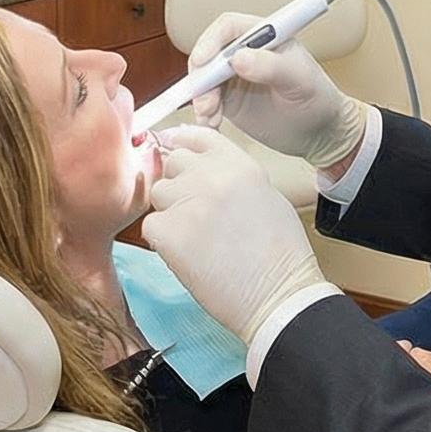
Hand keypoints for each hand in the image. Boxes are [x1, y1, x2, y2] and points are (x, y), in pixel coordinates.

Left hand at [141, 124, 330, 346]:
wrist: (278, 294)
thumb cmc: (280, 254)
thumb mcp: (266, 196)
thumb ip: (233, 177)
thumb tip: (204, 171)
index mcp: (239, 164)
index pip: (198, 137)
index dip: (185, 145)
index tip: (177, 151)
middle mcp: (212, 175)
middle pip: (173, 163)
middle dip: (180, 184)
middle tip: (194, 211)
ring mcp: (188, 202)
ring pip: (158, 193)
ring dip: (170, 211)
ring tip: (194, 236)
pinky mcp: (170, 233)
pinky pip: (150, 225)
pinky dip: (162, 240)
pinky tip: (186, 254)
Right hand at [187, 10, 367, 169]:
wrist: (321, 133)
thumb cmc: (318, 98)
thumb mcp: (300, 80)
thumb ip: (271, 66)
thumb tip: (238, 58)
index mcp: (265, 36)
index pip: (229, 27)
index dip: (211, 40)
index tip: (202, 61)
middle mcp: (245, 52)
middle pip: (209, 54)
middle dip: (202, 76)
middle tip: (205, 99)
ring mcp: (235, 76)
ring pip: (204, 80)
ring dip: (201, 98)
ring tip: (211, 116)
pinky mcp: (229, 100)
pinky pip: (206, 102)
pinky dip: (204, 113)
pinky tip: (213, 124)